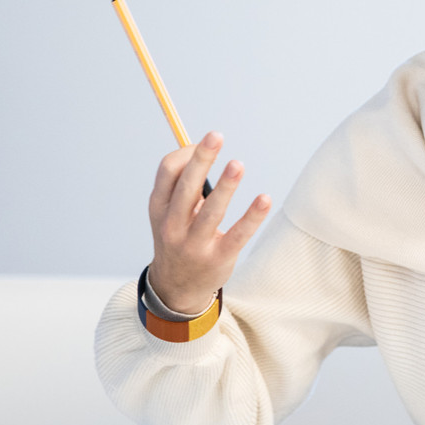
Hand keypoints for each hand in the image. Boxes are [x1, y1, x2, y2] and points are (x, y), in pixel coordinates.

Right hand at [147, 132, 270, 313]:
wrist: (176, 287)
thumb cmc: (177, 237)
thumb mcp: (168, 212)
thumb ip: (181, 183)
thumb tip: (201, 146)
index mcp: (159, 208)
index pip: (168, 173)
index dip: (187, 153)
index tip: (205, 143)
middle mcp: (173, 226)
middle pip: (186, 188)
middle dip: (201, 160)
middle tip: (216, 136)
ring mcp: (194, 245)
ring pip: (211, 212)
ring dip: (225, 186)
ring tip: (237, 164)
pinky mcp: (218, 258)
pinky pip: (238, 235)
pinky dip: (252, 216)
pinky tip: (264, 199)